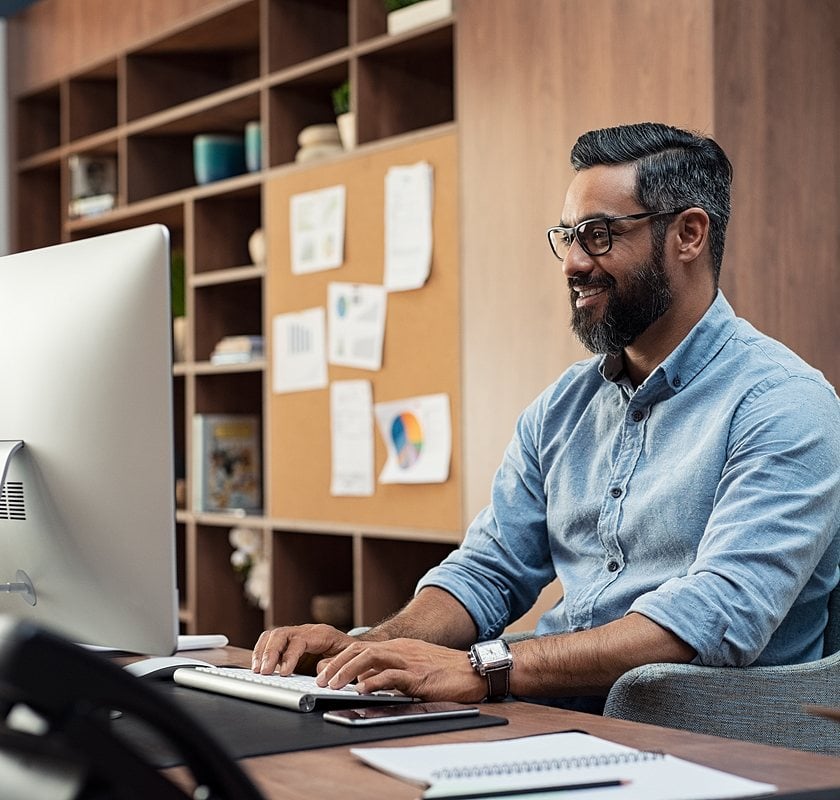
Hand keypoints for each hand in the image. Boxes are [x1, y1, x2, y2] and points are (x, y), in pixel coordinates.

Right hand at [252, 624, 355, 674]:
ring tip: (257, 670)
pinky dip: (261, 651)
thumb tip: (319, 671)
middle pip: (282, 634)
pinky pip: (271, 641)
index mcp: (322, 633)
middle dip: (270, 653)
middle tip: (264, 672)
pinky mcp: (290, 643)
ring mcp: (297, 634)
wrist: (354, 649)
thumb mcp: (347, 660)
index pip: (299, 640)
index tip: (283, 672)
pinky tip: (258, 665)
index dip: (289, 656)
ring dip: (262, 652)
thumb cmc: (350, 655)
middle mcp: (306, 630)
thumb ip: (334, 665)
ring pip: (273, 635)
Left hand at [315, 637, 486, 702]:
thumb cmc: (447, 671)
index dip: (340, 658)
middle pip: (360, 650)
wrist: (475, 670)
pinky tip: (361, 690)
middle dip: (336, 664)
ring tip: (333, 685)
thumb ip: (392, 672)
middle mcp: (401, 649)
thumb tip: (366, 682)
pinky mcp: (419, 676)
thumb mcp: (415, 667)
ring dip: (347, 671)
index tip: (323, 672)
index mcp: (399, 647)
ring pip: (370, 658)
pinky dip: (373, 682)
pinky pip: (391, 676)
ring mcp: (409, 661)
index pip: (361, 647)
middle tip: (321, 680)